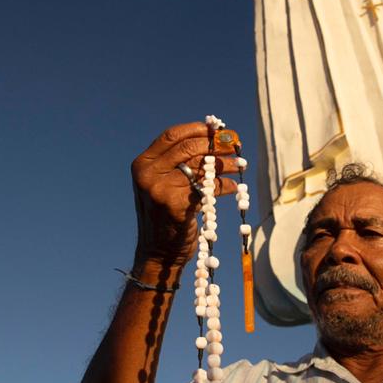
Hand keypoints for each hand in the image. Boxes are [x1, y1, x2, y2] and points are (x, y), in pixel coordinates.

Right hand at [130, 121, 243, 268]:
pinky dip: (225, 186)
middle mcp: (148, 174)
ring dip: (225, 164)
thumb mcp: (162, 184)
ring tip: (240, 164)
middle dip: (215, 145)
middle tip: (235, 145)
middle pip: (189, 148)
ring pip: (201, 167)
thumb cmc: (165, 216)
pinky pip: (208, 189)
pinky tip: (235, 186)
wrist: (158, 253)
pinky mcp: (176, 206)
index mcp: (143, 164)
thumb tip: (214, 138)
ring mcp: (160, 189)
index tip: (218, 129)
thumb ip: (178, 163)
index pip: (172, 135)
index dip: (197, 129)